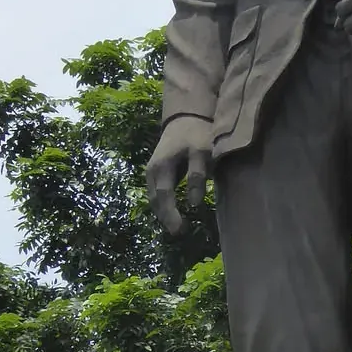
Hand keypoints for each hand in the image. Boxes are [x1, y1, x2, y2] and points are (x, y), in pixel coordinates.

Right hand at [146, 115, 213, 233]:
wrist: (184, 119)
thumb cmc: (195, 135)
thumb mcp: (201, 152)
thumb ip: (197, 175)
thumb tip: (194, 203)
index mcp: (161, 167)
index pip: (163, 196)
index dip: (170, 214)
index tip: (179, 229)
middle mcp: (151, 172)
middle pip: (155, 200)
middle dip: (165, 217)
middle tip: (178, 232)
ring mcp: (151, 173)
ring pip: (154, 198)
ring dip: (163, 213)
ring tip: (176, 226)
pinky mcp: (156, 173)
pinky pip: (157, 193)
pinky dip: (163, 205)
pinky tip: (172, 213)